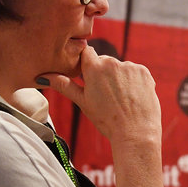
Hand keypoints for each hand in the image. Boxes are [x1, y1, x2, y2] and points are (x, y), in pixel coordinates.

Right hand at [37, 46, 160, 144]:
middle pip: (104, 61)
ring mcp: (130, 67)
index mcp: (95, 68)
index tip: (87, 76)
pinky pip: (135, 72)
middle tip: (105, 95)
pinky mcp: (144, 72)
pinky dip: (133, 82)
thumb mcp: (82, 102)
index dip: (86, 64)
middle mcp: (113, 62)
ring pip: (120, 68)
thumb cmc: (106, 120)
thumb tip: (42, 76)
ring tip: (120, 99)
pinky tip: (131, 97)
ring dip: (118, 78)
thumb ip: (64, 85)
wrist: (135, 133)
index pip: (86, 52)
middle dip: (102, 73)